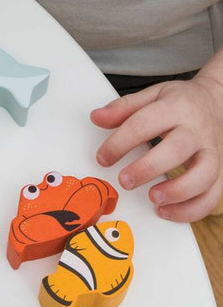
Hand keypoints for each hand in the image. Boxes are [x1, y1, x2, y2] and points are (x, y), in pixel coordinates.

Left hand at [91, 73, 222, 221]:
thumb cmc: (181, 103)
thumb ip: (124, 108)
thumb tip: (97, 117)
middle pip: (177, 149)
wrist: (221, 101)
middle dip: (148, 168)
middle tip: (124, 181)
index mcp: (175, 108)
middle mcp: (196, 131)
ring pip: (204, 174)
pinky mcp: (219, 171)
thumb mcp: (153, 95)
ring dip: (177, 191)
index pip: (144, 124)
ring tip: (152, 198)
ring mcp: (212, 151)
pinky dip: (191, 209)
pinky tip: (166, 212)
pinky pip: (212, 195)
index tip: (103, 158)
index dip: (120, 143)